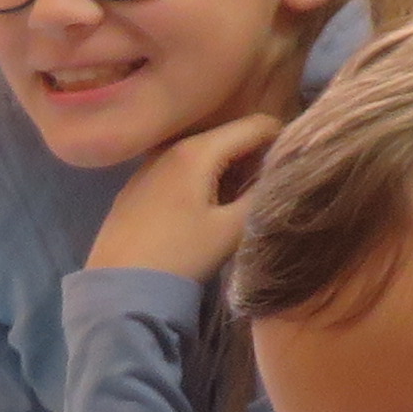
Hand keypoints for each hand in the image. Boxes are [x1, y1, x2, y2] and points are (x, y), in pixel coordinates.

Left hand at [89, 111, 285, 283]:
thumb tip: (285, 174)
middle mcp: (172, 146)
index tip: (292, 169)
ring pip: (205, 154)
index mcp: (198, 149)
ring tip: (240, 204)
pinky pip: (182, 170)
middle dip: (255, 158)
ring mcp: (151, 164)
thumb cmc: (180, 254)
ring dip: (229, 171)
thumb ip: (263, 196)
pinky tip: (206, 211)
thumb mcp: (231, 229)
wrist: (120, 285)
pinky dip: (203, 180)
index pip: (256, 125)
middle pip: (229, 137)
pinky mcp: (138, 185)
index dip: (282, 141)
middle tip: (268, 191)